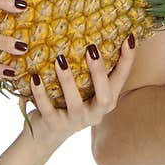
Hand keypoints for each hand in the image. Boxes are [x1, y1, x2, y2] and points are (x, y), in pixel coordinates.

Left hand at [19, 35, 136, 145]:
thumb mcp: (85, 87)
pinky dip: (41, 93)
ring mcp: (75, 121)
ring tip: (60, 59)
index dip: (128, 60)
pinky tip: (35, 77)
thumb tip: (93, 31)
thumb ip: (92, 69)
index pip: (121, 79)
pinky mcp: (54, 125)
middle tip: (92, 48)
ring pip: (75, 104)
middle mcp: (95, 113)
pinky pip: (48, 109)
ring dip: (68, 80)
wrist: (46, 133)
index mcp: (107, 100)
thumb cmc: (69, 101)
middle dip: (99, 72)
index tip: (129, 37)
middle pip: (104, 96)